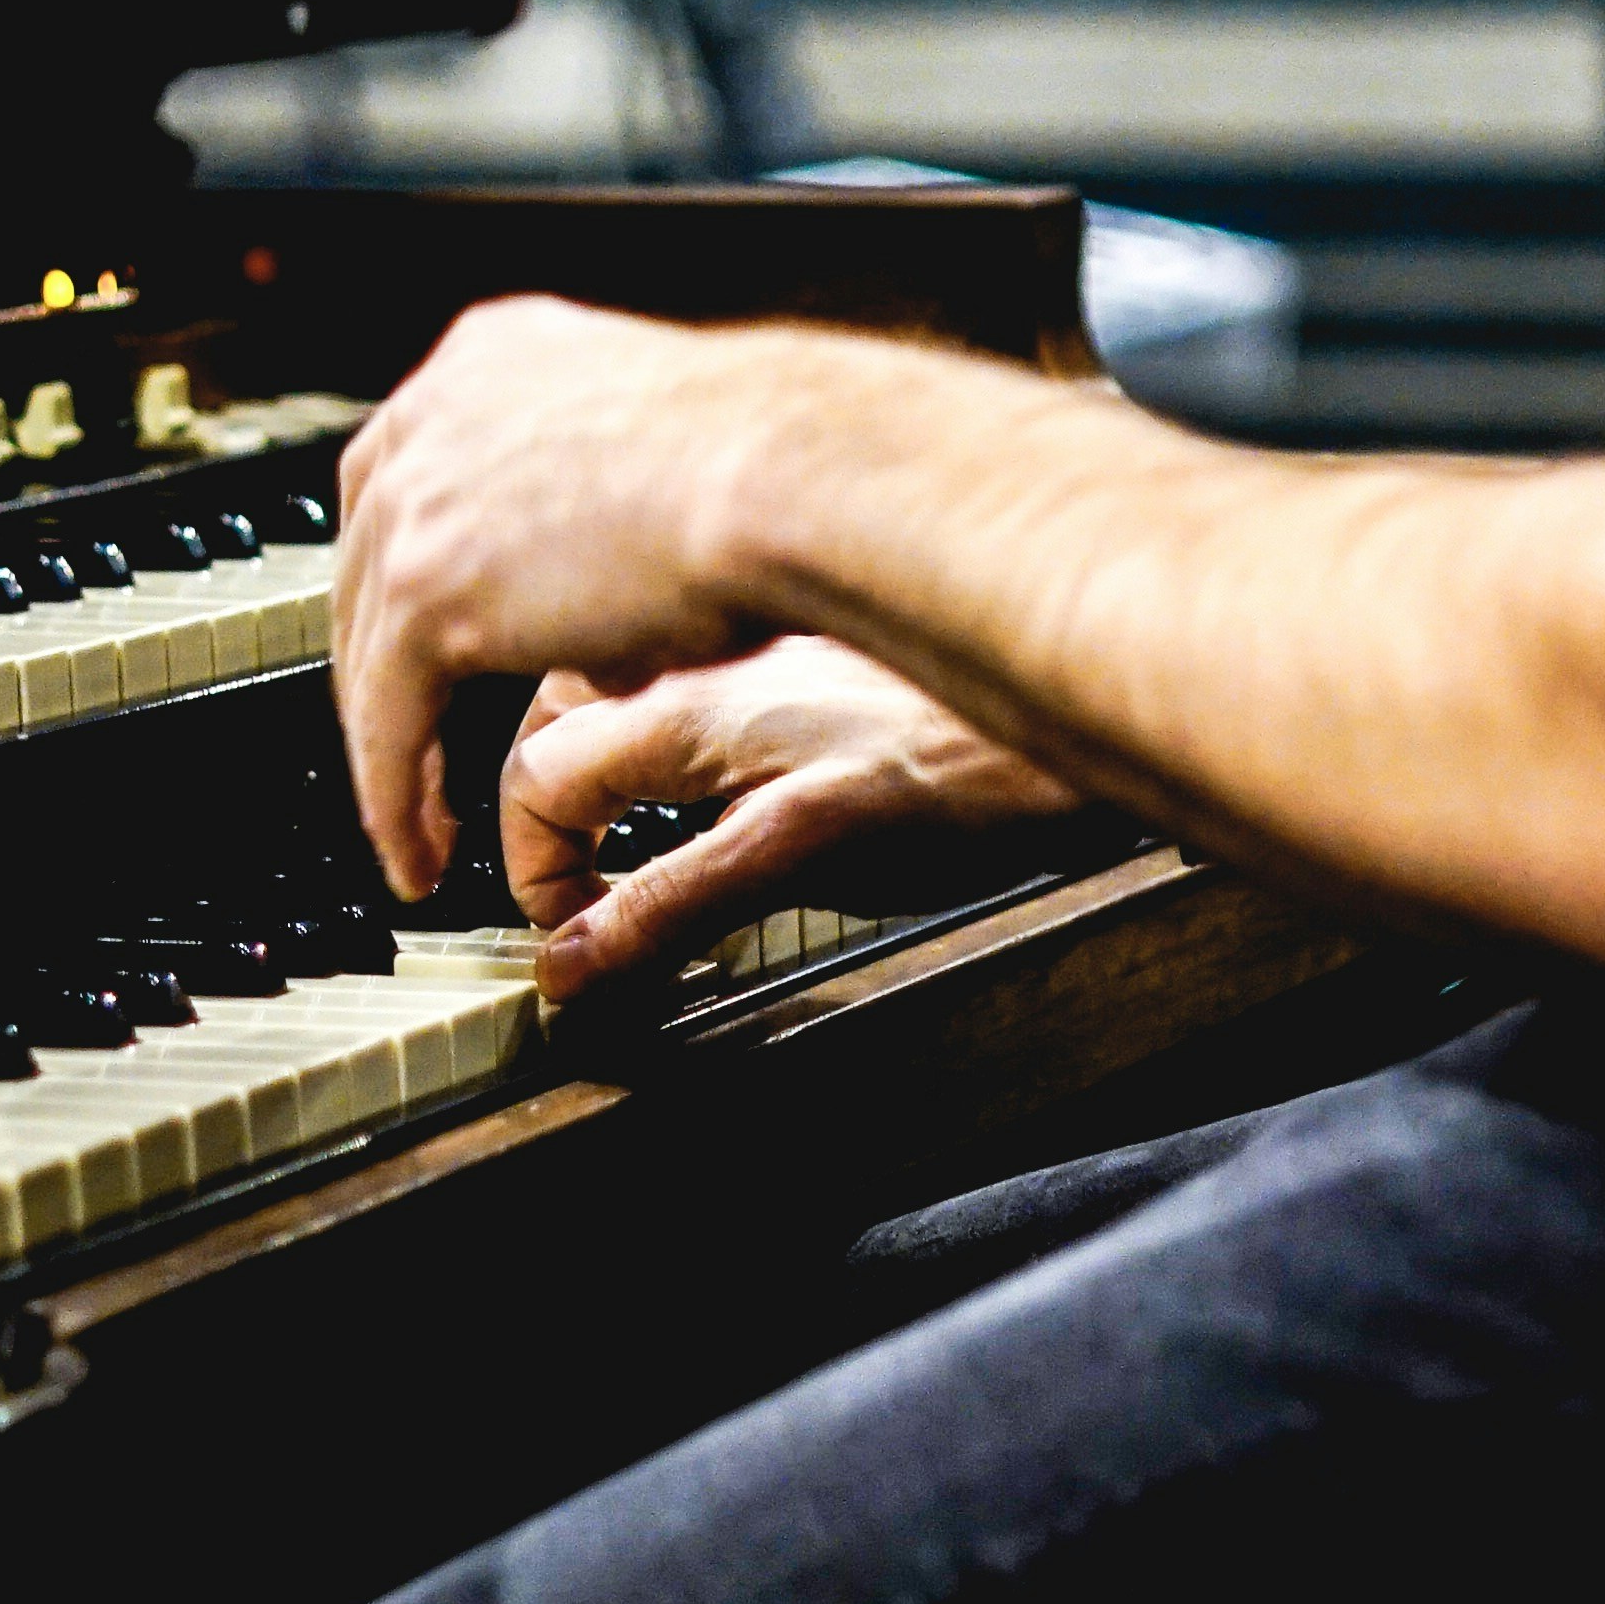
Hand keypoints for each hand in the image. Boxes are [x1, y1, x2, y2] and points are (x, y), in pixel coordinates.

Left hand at [330, 295, 792, 897]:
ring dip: (387, 755)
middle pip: (368, 569)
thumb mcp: (664, 449)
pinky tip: (422, 855)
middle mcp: (436, 413)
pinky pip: (386, 721)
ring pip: (366, 654)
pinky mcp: (430, 591)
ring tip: (419, 836)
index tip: (424, 656)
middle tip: (409, 761)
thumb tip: (604, 583)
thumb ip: (606, 497)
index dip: (412, 583)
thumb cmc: (787, 469)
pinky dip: (395, 800)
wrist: (799, 474)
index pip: (411, 486)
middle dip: (386, 677)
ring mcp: (421, 497)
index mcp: (492, 359)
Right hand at [502, 636, 1094, 996]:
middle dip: (545, 800)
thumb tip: (571, 964)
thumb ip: (670, 906)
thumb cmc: (966, 776)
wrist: (1072, 692)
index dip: (532, 870)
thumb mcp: (798, 860)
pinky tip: (716, 753)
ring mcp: (751, 639)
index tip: (567, 932)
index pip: (534, 780)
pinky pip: (691, 659)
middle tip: (573, 877)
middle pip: (558, 715)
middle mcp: (701, 658)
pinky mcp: (807, 639)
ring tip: (620, 817)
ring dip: (597, 745)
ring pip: (620, 674)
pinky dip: (670, 711)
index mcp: (680, 712)